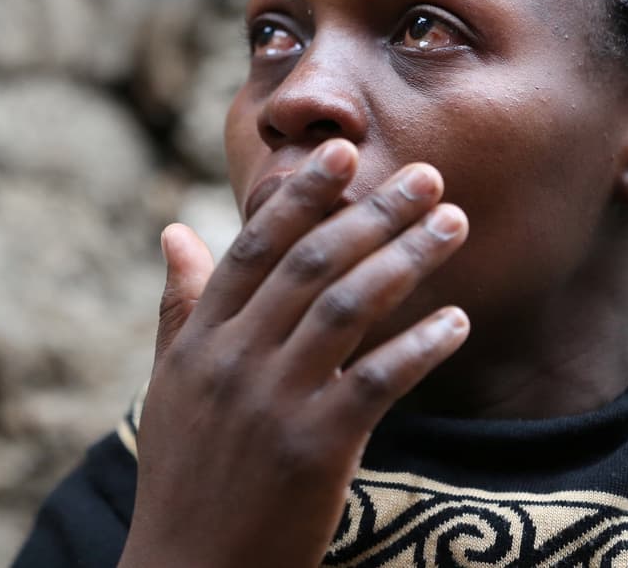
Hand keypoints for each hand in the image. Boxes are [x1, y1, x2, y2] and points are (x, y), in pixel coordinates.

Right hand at [118, 139, 469, 567]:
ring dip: (406, 260)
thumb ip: (178, 304)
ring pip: (346, 308)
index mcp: (200, 339)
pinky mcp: (314, 449)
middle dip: (373, 213)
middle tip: (429, 177)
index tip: (344, 151)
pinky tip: (457, 321)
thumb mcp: (169, 384)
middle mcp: (233, 360)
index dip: (302, 196)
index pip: (255, 247)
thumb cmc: (185, 475)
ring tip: (453, 224)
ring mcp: (273, 403)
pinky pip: (375, 382)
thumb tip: (176, 229)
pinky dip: (418, 347)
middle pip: (312, 264)